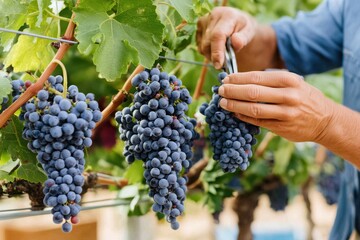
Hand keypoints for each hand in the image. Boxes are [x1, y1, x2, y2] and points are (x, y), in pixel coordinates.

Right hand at [196, 7, 257, 68]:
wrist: (237, 21)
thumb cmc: (244, 28)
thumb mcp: (249, 33)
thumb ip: (243, 38)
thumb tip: (235, 43)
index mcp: (227, 16)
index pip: (218, 35)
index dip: (217, 51)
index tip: (218, 65)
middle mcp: (212, 16)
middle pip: (208, 43)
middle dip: (215, 56)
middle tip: (224, 63)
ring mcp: (203, 21)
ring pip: (202, 47)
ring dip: (211, 55)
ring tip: (222, 52)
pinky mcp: (198, 27)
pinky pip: (199, 46)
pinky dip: (207, 51)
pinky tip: (215, 47)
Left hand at [218, 71, 334, 141]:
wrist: (325, 120)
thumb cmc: (304, 97)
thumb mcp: (293, 82)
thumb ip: (271, 81)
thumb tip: (241, 80)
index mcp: (289, 80)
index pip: (256, 77)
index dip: (237, 79)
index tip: (226, 79)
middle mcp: (288, 96)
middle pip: (252, 92)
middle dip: (232, 91)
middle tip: (220, 91)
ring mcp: (285, 113)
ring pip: (253, 109)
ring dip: (234, 106)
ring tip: (223, 103)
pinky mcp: (281, 128)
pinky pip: (257, 122)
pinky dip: (243, 117)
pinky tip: (234, 114)